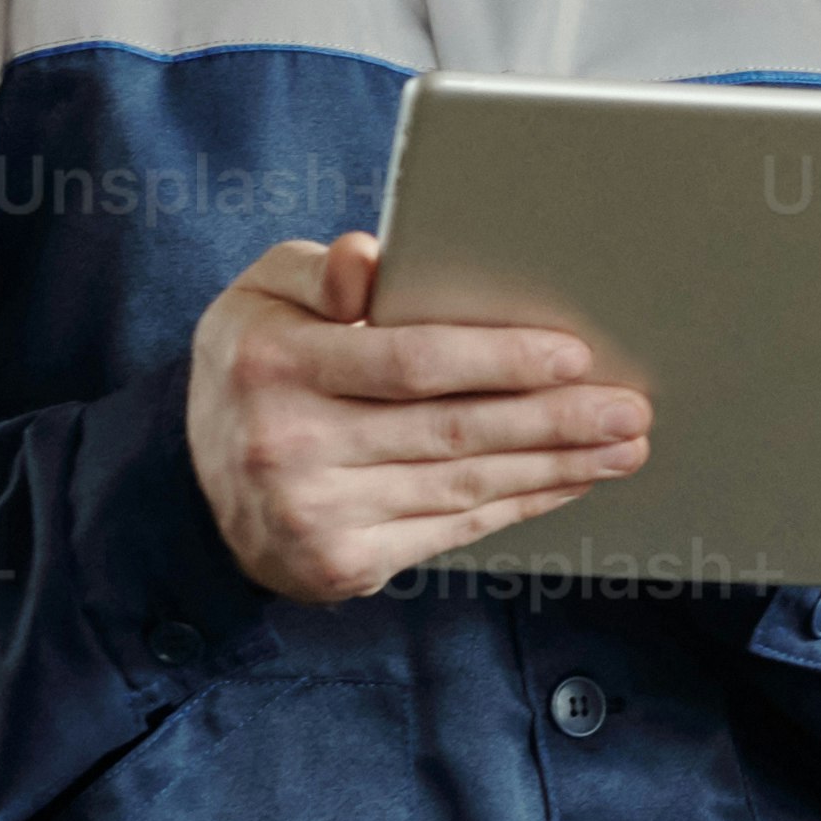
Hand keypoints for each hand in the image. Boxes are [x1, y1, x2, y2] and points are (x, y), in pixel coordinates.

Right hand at [179, 232, 646, 603]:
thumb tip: (368, 257)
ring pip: (463, 486)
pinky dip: (518, 505)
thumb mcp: (262, 298)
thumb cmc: (254, 368)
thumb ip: (318, 271)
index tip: (574, 354)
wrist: (191, 488)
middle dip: (555, 420)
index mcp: (276, 365)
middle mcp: (290, 445)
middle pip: (452, 430)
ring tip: (621, 447)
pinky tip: (566, 482)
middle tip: (629, 409)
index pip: (410, 361)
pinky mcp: (341, 563)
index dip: (500, 359)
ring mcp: (315, 514)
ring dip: (556, 467)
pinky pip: (451, 529)